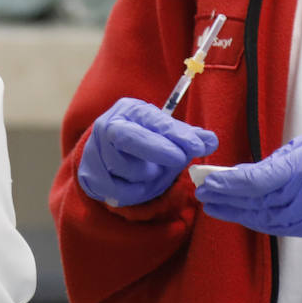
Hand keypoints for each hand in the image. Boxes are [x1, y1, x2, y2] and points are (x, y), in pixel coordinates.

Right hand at [78, 98, 218, 208]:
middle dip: (158, 149)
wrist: (106, 158)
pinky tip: (139, 185)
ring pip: (127, 168)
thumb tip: (211, 141)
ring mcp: (96, 151)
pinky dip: (135, 192)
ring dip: (148, 175)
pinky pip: (119, 190)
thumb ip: (187, 138)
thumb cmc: (143, 143)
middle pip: (129, 138)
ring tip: (153, 173)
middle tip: (180, 160)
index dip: (176, 135)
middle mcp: (107, 126)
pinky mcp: (90, 176)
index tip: (197, 146)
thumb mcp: (165, 135)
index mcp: (130, 110)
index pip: (153, 120)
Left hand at [194, 125, 301, 237]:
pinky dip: (262, 223)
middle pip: (259, 202)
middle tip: (204, 195)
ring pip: (269, 221)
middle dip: (227, 199)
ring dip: (240, 215)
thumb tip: (243, 177)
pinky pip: (286, 230)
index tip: (208, 180)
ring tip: (217, 207)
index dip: (229, 183)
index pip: (258, 179)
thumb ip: (275, 163)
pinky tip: (245, 216)